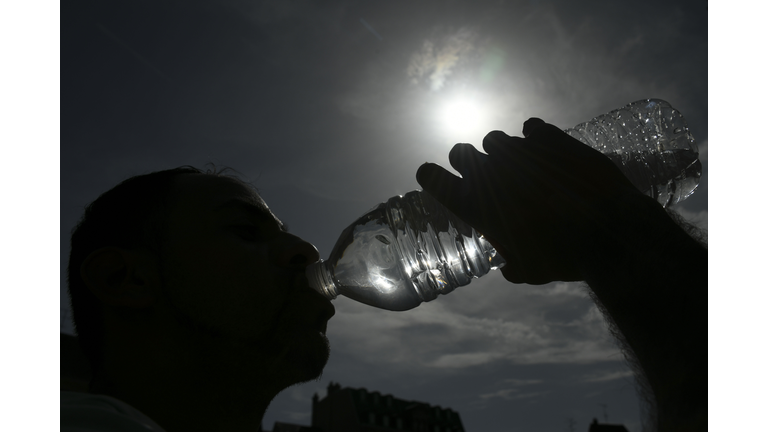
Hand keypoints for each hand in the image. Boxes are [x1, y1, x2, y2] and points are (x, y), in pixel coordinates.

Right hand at [416, 118, 646, 283]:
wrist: (606, 228)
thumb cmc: (561, 256)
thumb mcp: (530, 270)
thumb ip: (512, 265)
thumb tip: (509, 266)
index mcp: (474, 204)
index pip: (432, 178)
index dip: (431, 175)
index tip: (434, 175)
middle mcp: (488, 172)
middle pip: (460, 152)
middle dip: (467, 160)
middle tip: (483, 172)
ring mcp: (518, 150)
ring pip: (495, 139)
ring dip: (501, 150)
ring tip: (520, 164)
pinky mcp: (548, 137)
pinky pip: (531, 128)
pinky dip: (534, 137)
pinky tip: (544, 148)